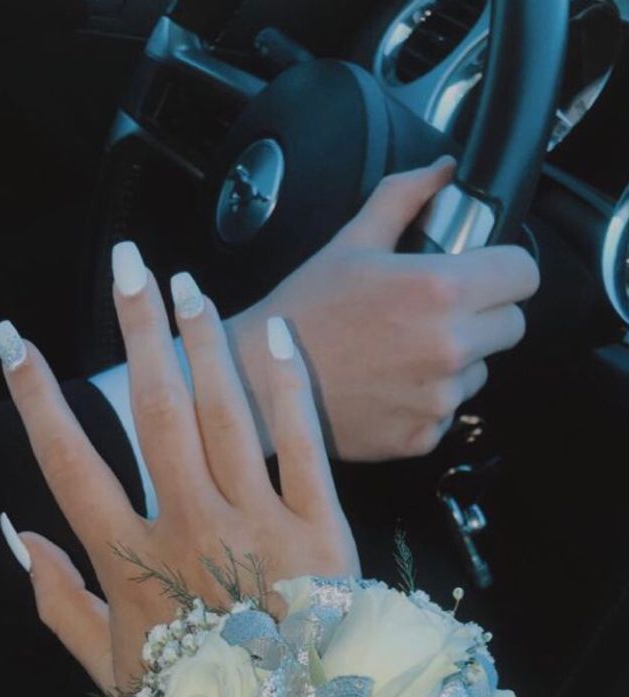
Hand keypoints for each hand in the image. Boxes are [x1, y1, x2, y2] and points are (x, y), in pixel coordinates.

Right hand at [0, 249, 358, 696]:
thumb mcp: (112, 669)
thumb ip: (58, 602)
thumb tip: (16, 534)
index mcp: (133, 560)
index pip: (70, 462)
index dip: (38, 398)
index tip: (16, 342)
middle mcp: (189, 528)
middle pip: (152, 413)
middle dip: (134, 331)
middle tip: (125, 261)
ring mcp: (257, 525)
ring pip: (222, 413)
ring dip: (201, 340)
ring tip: (184, 280)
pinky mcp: (322, 530)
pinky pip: (301, 446)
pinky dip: (287, 387)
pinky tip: (275, 333)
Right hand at [230, 157, 539, 460]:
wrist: (260, 381)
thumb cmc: (302, 312)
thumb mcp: (351, 242)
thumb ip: (405, 198)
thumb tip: (442, 170)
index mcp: (439, 290)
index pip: (525, 275)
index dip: (506, 269)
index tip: (487, 273)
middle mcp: (448, 347)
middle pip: (513, 326)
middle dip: (486, 315)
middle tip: (437, 313)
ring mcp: (437, 398)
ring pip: (480, 372)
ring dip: (456, 361)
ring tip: (402, 352)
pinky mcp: (422, 436)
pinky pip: (447, 412)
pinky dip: (426, 401)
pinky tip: (388, 385)